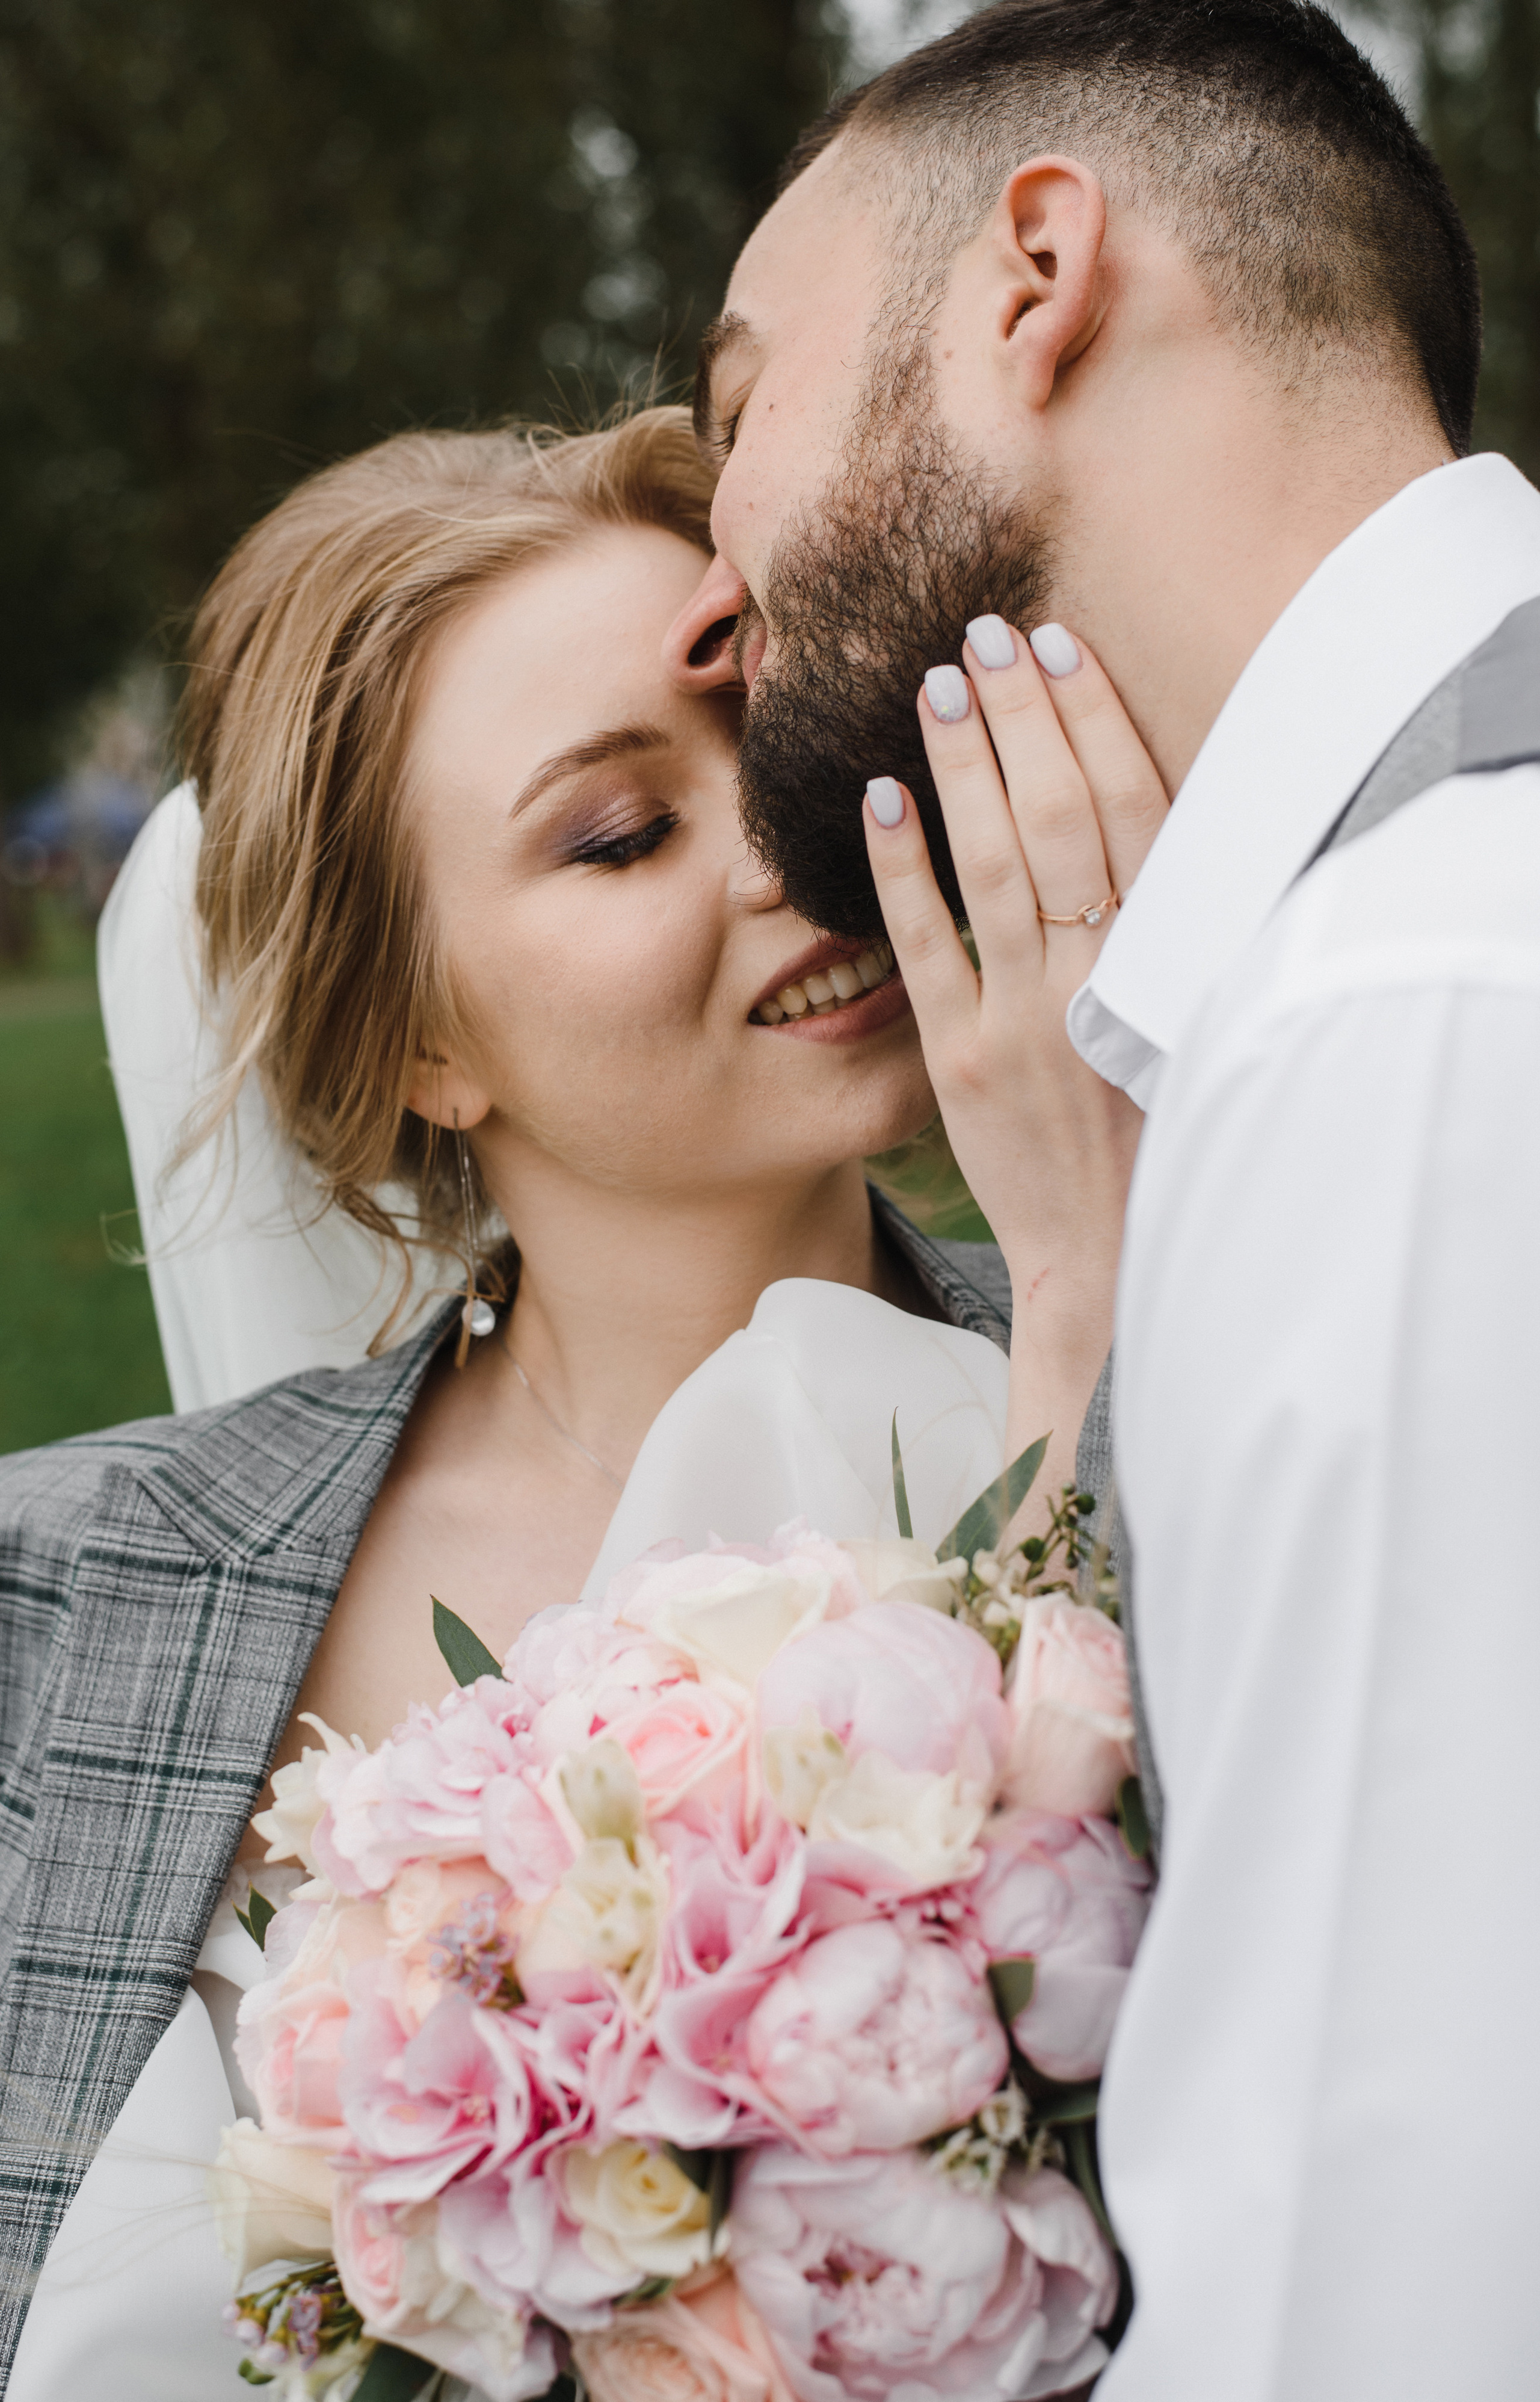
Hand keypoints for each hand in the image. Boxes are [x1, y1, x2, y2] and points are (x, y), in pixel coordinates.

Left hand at [863, 617, 1167, 1501]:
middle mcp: (1098, 982)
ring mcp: (1027, 1021)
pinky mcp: (961, 1064)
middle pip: (1063, 818)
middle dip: (1023, 716)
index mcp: (1161, 966)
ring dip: (965, 765)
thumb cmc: (1153, 1139)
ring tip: (935, 685)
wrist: (1109, 1266)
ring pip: (997, 865)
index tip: (1060, 648)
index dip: (1095, 722)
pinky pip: (926, 948)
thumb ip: (1153, 934)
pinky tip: (882, 797)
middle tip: (985, 632)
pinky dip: (903, 869)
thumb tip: (1129, 816)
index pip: (1132, 815)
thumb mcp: (1177, 1027)